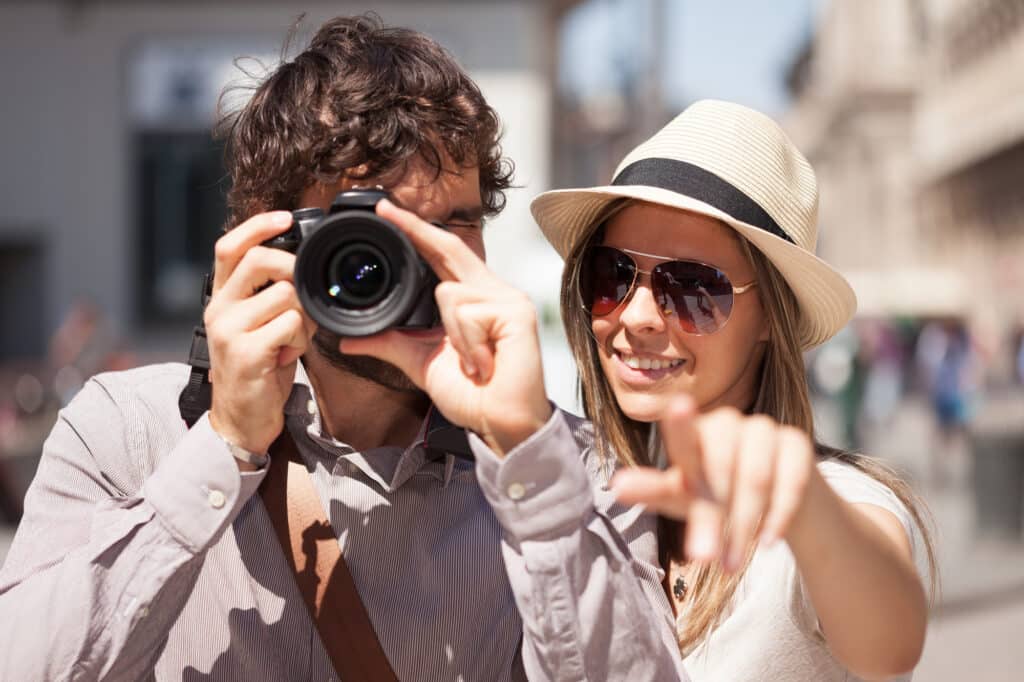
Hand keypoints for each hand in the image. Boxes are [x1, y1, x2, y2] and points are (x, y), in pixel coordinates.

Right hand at [204, 211, 316, 456]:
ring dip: (305, 314)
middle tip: (306, 292)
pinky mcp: (245, 353)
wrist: (241, 420)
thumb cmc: (258, 368)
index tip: (287, 216)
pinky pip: (290, 326)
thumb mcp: (258, 324)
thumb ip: (269, 294)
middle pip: (260, 260)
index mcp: (222, 297)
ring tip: (297, 337)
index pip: (229, 246)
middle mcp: (219, 309)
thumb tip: (301, 264)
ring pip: (285, 295)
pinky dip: (301, 338)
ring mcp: (229, 330)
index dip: (257, 225)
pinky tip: (290, 354)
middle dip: (294, 268)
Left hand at [340, 199, 551, 455]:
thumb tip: (348, 340)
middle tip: (384, 210)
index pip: (443, 256)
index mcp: (474, 299)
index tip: (387, 213)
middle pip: (450, 250)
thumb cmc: (472, 395)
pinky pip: (468, 313)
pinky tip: (482, 364)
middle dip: (416, 230)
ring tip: (471, 363)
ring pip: (450, 293)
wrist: (500, 423)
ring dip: (450, 335)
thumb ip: (389, 343)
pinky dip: (467, 344)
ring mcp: (508, 301)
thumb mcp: (420, 363)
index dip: (417, 233)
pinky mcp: (516, 314)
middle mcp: (494, 292)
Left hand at [611, 395, 815, 571]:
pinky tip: (767, 542)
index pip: (685, 433)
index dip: (682, 423)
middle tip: (704, 559)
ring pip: (756, 477)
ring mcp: (765, 430)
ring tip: (731, 564)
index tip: (679, 407)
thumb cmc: (715, 494)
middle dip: (712, 517)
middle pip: (720, 466)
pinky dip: (778, 516)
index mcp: (694, 434)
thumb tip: (616, 486)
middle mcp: (728, 424)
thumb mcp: (683, 497)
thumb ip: (653, 490)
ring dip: (743, 525)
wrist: (775, 501)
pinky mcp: (797, 444)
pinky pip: (792, 481)